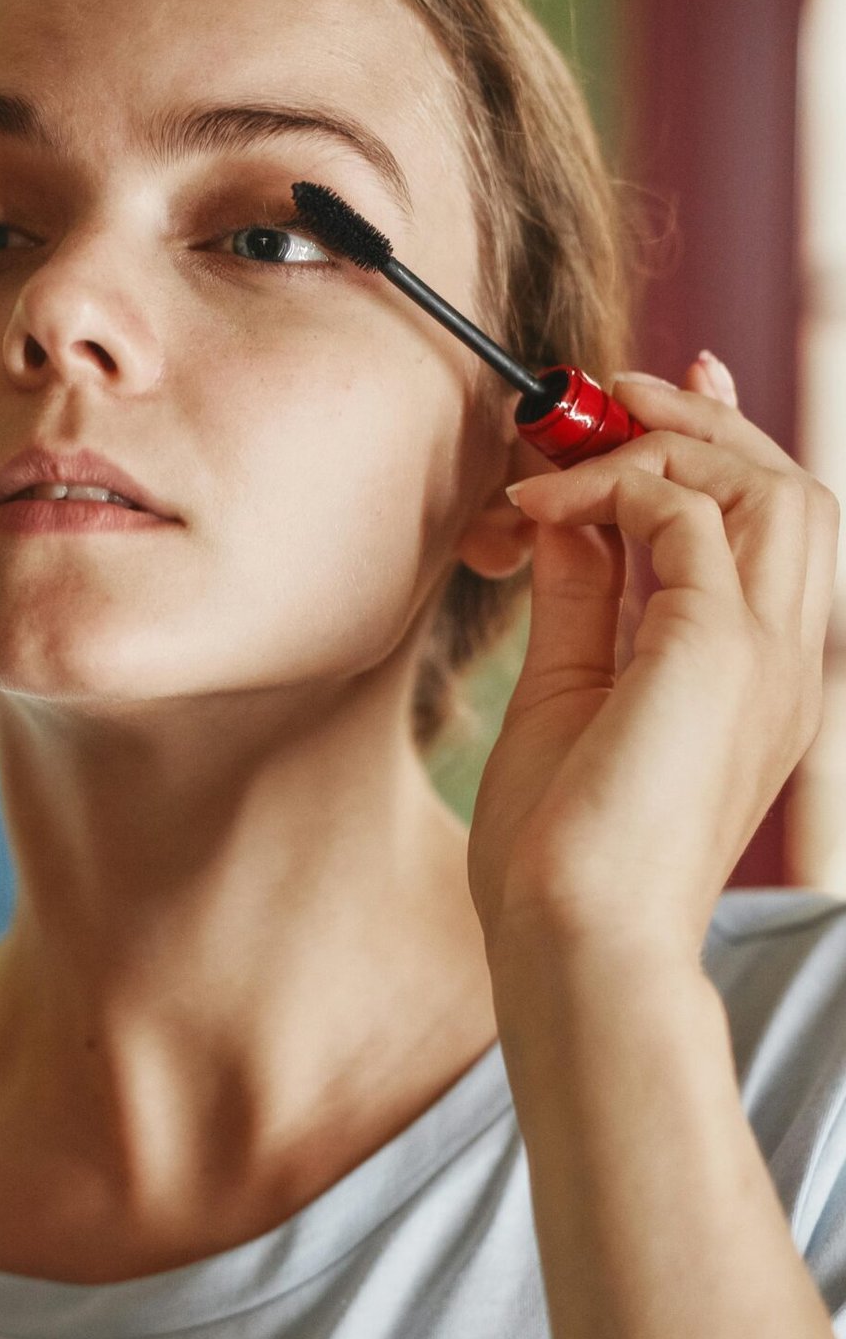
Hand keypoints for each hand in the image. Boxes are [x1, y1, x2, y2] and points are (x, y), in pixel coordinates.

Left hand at [467, 352, 838, 969]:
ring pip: (772, 486)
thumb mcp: (569, 693)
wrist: (575, 944)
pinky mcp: (716, 651)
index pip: (778, 528)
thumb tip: (569, 510)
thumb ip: (584, 598)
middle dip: (700, 425)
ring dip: (672, 444)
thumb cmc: (561, 854)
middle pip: (792, 490)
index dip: (726, 444)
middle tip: (602, 395)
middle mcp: (783, 663)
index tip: (656, 394)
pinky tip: (546, 511)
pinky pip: (686, 514)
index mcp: (760, 680)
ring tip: (573, 446)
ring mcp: (764, 657)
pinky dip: (615, 488)